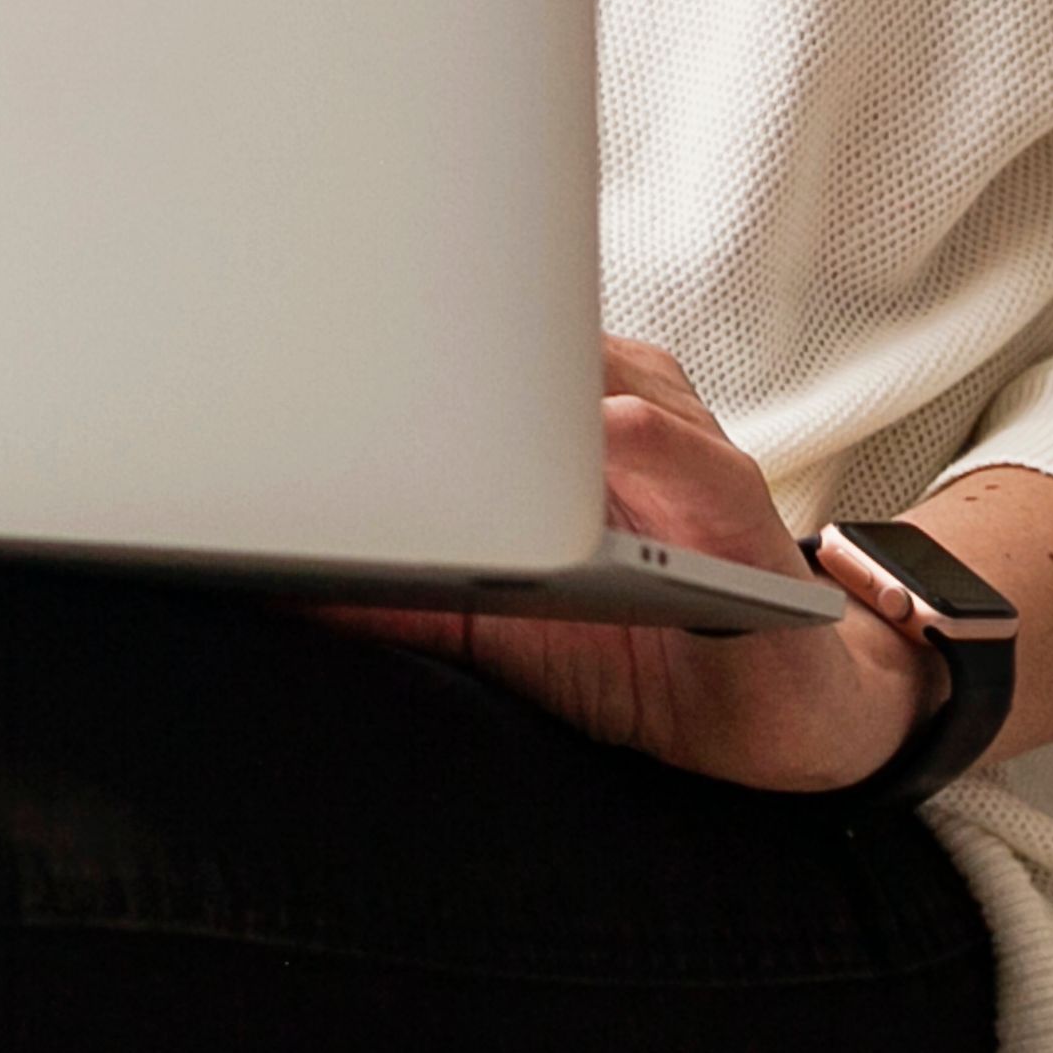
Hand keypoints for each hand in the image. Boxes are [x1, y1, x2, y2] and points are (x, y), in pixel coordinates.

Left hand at [323, 337, 933, 794]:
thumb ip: (403, 607)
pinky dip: (641, 437)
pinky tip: (599, 439)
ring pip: (603, 378)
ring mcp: (685, 450)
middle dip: (452, 340)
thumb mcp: (496, 636)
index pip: (481, 358)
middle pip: (534, 349)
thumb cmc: (635, 657)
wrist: (771, 717)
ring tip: (457, 380)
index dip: (403, 342)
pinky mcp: (739, 504)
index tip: (315, 335)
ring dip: (534, 376)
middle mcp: (622, 422)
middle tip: (356, 336)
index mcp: (561, 440)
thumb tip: (281, 595)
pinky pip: (689, 451)